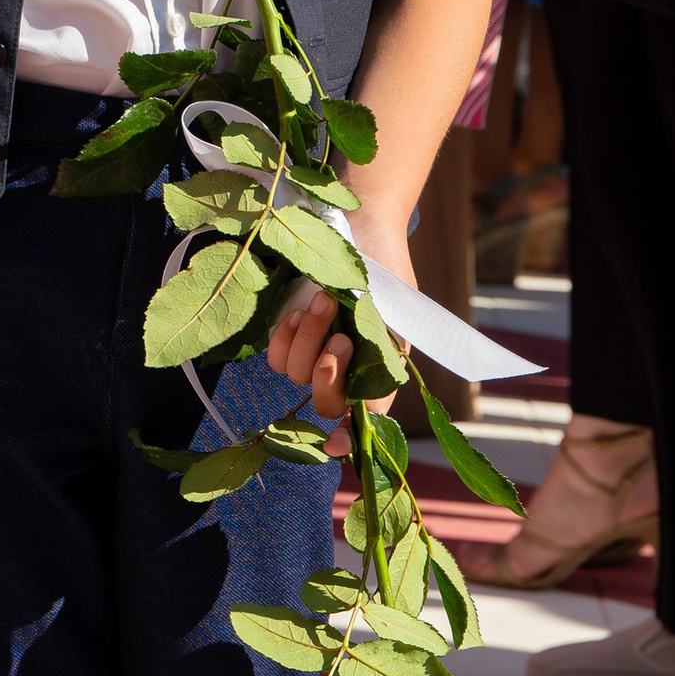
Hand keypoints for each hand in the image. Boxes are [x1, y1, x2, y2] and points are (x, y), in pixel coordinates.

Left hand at [266, 235, 407, 455]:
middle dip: (330, 374)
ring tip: (326, 302)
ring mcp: (315, 353)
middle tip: (342, 337)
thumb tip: (373, 404)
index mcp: (380, 372)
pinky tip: (299, 312)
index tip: (336, 446)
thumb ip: (390, 355)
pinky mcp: (290, 335)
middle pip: (326, 403)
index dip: (348, 438)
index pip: (365, 420)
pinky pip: (276, 358)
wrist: (362, 229)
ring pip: (298, 375)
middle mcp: (346, 370)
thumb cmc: (386, 271)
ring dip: (310, 340)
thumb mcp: (399, 314)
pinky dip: (285, 338)